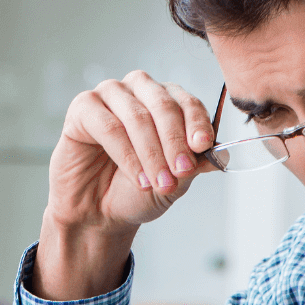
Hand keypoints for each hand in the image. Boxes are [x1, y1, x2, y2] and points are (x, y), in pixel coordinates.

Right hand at [35, 72, 219, 299]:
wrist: (99, 214)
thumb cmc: (136, 191)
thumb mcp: (175, 181)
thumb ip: (195, 163)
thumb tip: (222, 153)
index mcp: (166, 100)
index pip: (187, 103)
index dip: (197, 124)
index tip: (203, 146)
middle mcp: (139, 91)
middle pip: (163, 105)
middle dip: (175, 141)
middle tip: (182, 171)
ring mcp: (109, 95)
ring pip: (136, 116)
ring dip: (151, 153)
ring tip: (160, 183)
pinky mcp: (82, 109)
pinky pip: (107, 127)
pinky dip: (126, 155)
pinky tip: (138, 178)